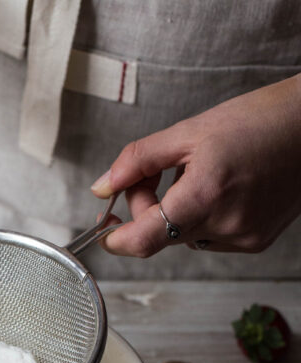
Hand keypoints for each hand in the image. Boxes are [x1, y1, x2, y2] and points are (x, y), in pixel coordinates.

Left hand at [90, 75, 300, 256]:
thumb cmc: (260, 120)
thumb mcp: (189, 131)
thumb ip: (139, 161)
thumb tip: (102, 187)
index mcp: (206, 195)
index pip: (145, 240)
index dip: (118, 239)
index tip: (105, 231)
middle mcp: (226, 224)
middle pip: (161, 236)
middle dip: (148, 209)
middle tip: (155, 173)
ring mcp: (242, 238)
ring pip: (184, 238)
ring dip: (177, 214)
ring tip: (200, 175)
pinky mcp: (255, 242)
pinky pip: (210, 239)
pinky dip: (203, 218)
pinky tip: (222, 189)